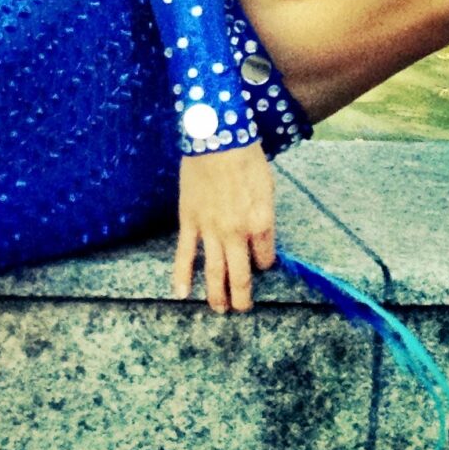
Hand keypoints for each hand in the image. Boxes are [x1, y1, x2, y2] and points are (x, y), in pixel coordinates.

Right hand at [172, 146, 275, 312]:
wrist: (217, 139)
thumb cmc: (247, 159)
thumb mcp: (267, 189)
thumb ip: (263, 218)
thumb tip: (259, 238)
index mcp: (261, 225)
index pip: (264, 259)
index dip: (263, 264)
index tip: (260, 263)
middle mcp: (237, 234)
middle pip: (240, 276)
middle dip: (242, 297)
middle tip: (242, 309)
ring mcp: (211, 230)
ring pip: (214, 272)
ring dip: (217, 295)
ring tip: (219, 310)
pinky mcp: (189, 222)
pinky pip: (185, 254)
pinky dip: (182, 276)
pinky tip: (181, 294)